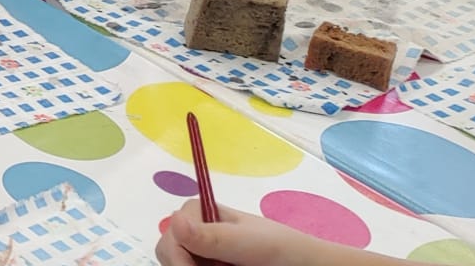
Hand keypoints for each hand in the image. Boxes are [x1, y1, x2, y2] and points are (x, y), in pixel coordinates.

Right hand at [157, 202, 344, 265]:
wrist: (305, 265)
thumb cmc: (281, 249)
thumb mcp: (247, 242)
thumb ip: (212, 235)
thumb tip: (174, 220)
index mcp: (200, 214)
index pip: (170, 235)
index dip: (177, 255)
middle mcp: (196, 232)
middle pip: (168, 253)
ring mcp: (201, 253)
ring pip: (178, 264)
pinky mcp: (208, 264)